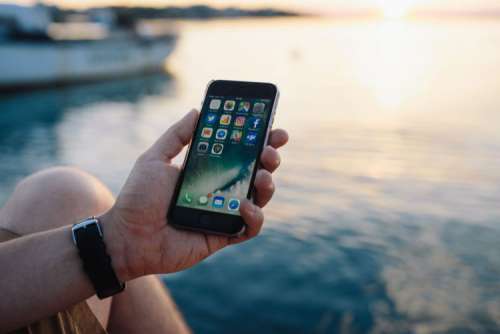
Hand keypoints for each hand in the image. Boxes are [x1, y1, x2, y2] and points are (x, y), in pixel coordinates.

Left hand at [102, 110, 287, 280]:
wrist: (127, 237)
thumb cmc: (138, 198)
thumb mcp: (155, 159)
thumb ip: (177, 135)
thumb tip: (197, 110)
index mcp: (207, 170)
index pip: (240, 152)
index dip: (259, 140)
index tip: (272, 128)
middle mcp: (220, 190)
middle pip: (256, 171)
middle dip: (270, 158)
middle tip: (271, 150)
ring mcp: (224, 213)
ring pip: (259, 198)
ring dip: (267, 185)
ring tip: (263, 175)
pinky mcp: (224, 235)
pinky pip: (249, 228)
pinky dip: (254, 216)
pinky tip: (244, 205)